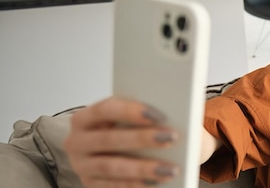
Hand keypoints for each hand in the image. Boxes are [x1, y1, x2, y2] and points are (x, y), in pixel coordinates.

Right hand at [64, 97, 178, 186]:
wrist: (96, 149)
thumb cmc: (115, 129)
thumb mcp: (120, 119)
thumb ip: (136, 116)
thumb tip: (167, 120)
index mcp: (84, 118)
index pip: (105, 109)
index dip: (131, 111)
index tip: (158, 115)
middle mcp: (77, 141)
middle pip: (109, 139)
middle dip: (142, 139)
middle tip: (171, 138)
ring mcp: (81, 165)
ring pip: (111, 167)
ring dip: (142, 168)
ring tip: (169, 169)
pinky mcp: (90, 183)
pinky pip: (113, 186)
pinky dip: (135, 184)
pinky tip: (155, 182)